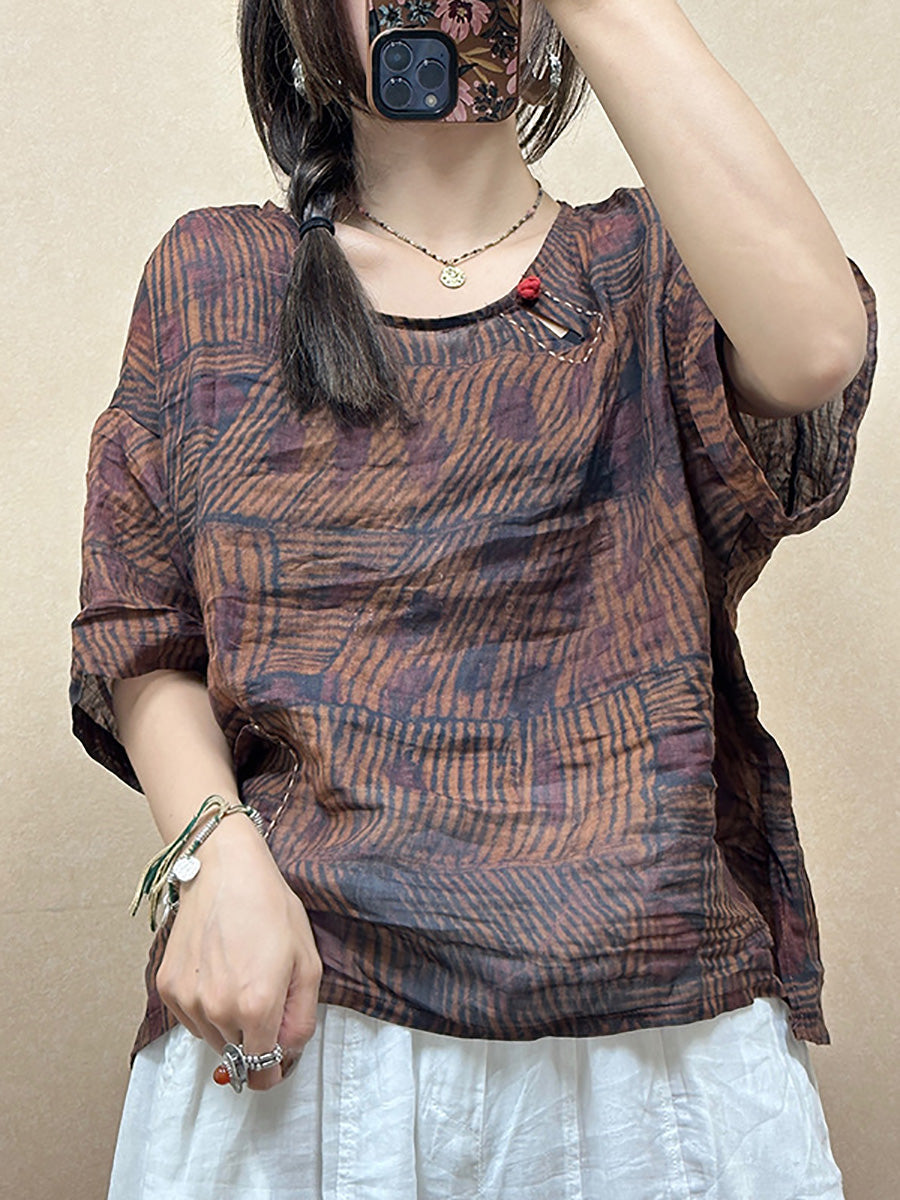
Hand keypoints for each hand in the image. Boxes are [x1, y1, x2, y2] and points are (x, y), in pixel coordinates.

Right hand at [155, 814, 322, 1090]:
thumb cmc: (269, 907)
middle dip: (254, 1036)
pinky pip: (190, 1018)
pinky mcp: (167, 988)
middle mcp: (217, 1011)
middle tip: (265, 994)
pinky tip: (218, 971)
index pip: (261, 1071)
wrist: (224, 870)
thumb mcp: (307, 961)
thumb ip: (301, 1018)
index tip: (277, 1061)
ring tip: (240, 977)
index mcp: (256, 1007)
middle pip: (238, 1054)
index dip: (273, 1070)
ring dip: (228, 1023)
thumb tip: (288, 1052)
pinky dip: (205, 1007)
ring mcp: (187, 1000)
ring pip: (212, 1038)